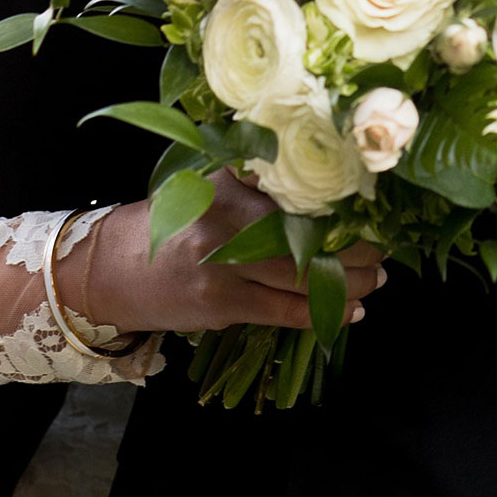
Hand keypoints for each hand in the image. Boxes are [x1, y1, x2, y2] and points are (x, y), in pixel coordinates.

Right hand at [59, 170, 385, 334]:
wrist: (110, 268)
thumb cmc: (172, 224)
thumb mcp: (215, 189)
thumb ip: (263, 187)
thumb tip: (332, 197)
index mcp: (233, 183)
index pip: (303, 192)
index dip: (347, 205)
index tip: (377, 210)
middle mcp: (229, 219)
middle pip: (310, 235)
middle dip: (357, 247)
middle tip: (386, 250)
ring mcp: (224, 264)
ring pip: (304, 276)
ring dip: (349, 282)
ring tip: (375, 280)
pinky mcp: (220, 304)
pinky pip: (283, 310)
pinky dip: (321, 313)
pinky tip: (350, 311)